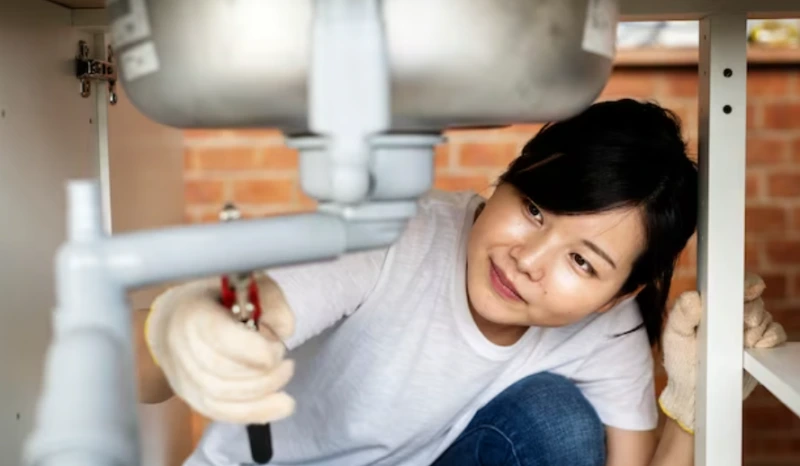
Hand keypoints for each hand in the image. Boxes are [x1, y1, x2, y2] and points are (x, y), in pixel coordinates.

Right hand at [144, 274, 295, 424]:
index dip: (255, 350)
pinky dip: (253, 413)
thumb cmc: (218, 297)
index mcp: (195, 313)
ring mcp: (182, 375)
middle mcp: (182, 347)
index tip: (278, 347)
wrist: (175, 316)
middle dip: (263, 375)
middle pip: (222, 374)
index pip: (221, 339)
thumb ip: (271, 301)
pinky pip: (220, 413)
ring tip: (284, 378)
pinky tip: (279, 407)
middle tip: (286, 363)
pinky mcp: (189, 395)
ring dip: (262, 396)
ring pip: (221, 399)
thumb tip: (285, 330)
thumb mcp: (248, 284)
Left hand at [658, 272, 786, 433]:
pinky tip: (755, 348)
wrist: (696, 393)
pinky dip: (770, 340)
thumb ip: (681, 315)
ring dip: (758, 329)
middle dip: (752, 311)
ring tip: (742, 343)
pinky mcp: (760, 347)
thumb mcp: (675, 336)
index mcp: (711, 306)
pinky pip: (776, 336)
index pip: (734, 286)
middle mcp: (731, 315)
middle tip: (743, 325)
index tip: (750, 290)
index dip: (746, 284)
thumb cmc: (681, 361)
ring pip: (767, 318)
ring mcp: (748, 330)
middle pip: (754, 300)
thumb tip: (692, 297)